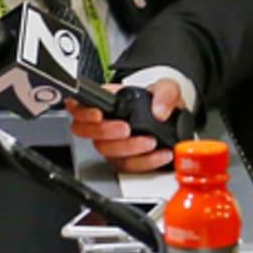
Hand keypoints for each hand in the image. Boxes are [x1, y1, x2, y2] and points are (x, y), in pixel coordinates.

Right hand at [66, 78, 182, 173]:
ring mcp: (112, 142)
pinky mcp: (124, 159)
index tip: (97, 114)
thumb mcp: (167, 87)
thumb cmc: (163, 103)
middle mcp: (105, 122)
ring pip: (105, 150)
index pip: (78, 106)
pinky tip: (159, 154)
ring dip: (128, 148)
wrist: (174, 122)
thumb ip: (164, 93)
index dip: (82, 112)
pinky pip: (126, 165)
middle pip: (85, 131)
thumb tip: (158, 111)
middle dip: (104, 132)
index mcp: (107, 100)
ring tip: (150, 141)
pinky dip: (144, 162)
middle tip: (126, 128)